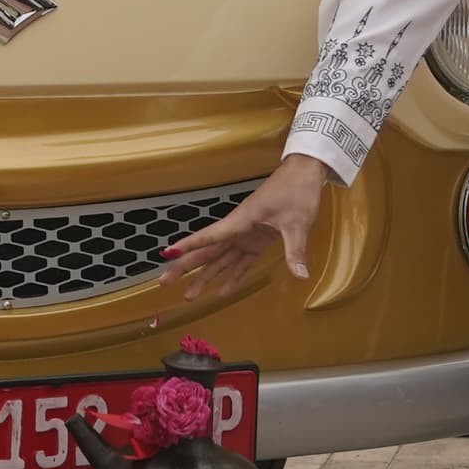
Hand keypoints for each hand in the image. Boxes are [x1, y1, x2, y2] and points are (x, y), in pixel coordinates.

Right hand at [167, 151, 331, 304]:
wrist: (303, 173)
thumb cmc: (296, 191)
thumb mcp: (297, 222)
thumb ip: (295, 251)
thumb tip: (300, 276)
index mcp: (241, 221)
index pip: (209, 237)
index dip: (188, 246)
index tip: (167, 254)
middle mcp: (238, 229)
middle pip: (207, 251)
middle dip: (185, 267)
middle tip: (165, 282)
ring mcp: (246, 234)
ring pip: (219, 259)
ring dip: (204, 276)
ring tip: (189, 294)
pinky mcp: (257, 239)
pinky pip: (240, 261)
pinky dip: (232, 276)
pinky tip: (223, 291)